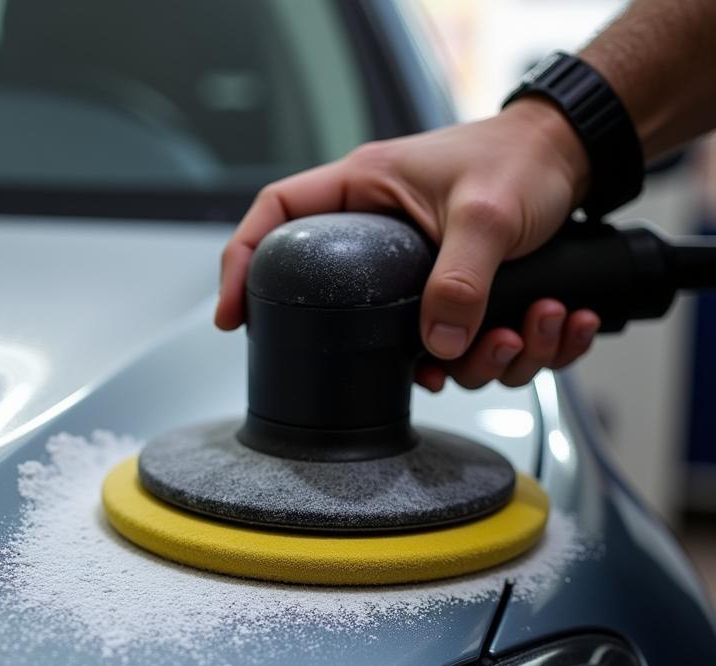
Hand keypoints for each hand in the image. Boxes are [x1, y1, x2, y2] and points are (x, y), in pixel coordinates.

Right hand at [215, 99, 601, 390]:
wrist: (575, 161)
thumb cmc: (522, 160)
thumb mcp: (488, 212)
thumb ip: (459, 277)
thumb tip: (437, 346)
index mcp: (364, 193)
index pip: (276, 218)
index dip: (241, 264)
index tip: (232, 317)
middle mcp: (382, 239)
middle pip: (348, 312)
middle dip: (408, 356)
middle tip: (444, 363)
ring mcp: (416, 276)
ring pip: (424, 348)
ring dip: (483, 358)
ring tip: (526, 329)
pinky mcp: (455, 300)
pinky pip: (473, 349)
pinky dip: (520, 350)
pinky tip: (555, 324)